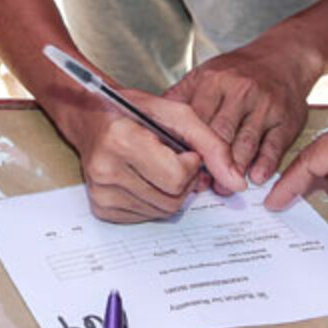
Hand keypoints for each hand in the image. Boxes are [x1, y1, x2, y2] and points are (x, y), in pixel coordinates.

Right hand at [48, 86, 245, 222]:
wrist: (91, 117)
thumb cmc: (134, 110)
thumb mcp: (176, 114)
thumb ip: (212, 145)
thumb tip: (237, 184)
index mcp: (121, 140)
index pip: (177, 178)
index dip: (190, 164)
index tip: (181, 148)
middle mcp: (106, 170)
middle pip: (172, 200)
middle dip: (183, 181)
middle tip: (170, 158)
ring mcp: (101, 193)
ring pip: (163, 212)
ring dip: (170, 192)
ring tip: (156, 166)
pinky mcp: (101, 209)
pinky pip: (147, 216)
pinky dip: (154, 200)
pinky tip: (143, 178)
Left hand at [165, 38, 317, 183]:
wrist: (282, 58)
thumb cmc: (238, 71)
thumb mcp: (205, 74)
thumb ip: (181, 96)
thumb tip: (152, 117)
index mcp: (214, 81)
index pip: (195, 118)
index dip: (188, 144)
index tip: (181, 164)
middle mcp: (240, 92)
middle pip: (220, 134)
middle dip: (210, 162)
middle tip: (203, 184)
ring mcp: (265, 106)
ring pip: (246, 144)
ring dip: (234, 169)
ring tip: (224, 187)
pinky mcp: (287, 120)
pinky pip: (274, 146)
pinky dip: (264, 165)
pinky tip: (255, 177)